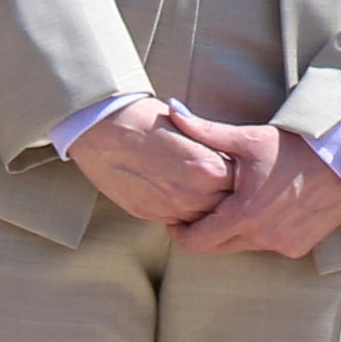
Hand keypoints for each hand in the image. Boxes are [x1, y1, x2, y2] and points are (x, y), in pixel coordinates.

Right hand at [66, 98, 234, 226]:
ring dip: (204, 210)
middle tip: (223, 186)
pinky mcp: (150, 214)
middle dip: (224, 198)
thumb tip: (225, 165)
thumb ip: (209, 152)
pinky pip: (177, 222)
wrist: (102, 129)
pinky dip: (182, 213)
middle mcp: (193, 193)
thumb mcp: (187, 132)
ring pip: (201, 220)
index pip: (238, 183)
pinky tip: (177, 195)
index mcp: (207, 167)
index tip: (236, 171)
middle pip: (224, 207)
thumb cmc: (144, 119)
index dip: (238, 177)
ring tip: (198, 191)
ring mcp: (170, 208)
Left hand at [169, 113, 340, 258]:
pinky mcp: (297, 248)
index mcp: (242, 214)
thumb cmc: (294, 147)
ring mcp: (280, 245)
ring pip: (243, 246)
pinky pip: (269, 246)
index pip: (196, 241)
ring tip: (237, 204)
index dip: (180, 233)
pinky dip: (263, 233)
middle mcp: (260, 237)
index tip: (177, 221)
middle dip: (205, 232)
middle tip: (202, 211)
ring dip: (235, 231)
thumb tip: (172, 111)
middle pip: (217, 247)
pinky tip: (268, 209)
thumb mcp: (248, 138)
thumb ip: (205, 131)